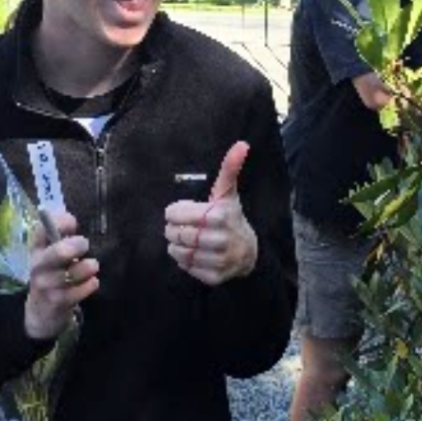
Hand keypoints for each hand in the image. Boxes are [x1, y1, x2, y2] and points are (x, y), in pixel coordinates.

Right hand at [23, 210, 98, 340]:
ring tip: (92, 266)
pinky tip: (92, 282)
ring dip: (86, 267)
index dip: (60, 222)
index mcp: (37, 249)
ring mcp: (46, 285)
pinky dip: (89, 285)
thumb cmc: (53, 274)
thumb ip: (61, 237)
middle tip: (85, 245)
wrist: (41, 312)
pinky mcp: (57, 303)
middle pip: (58, 252)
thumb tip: (71, 219)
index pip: (41, 230)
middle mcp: (38, 266)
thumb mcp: (52, 255)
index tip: (73, 223)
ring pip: (71, 273)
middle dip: (76, 246)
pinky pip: (77, 292)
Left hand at [164, 141, 257, 285]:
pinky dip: (184, 261)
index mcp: (219, 215)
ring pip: (179, 252)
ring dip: (176, 245)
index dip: (173, 213)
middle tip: (179, 227)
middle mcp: (220, 238)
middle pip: (177, 234)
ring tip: (184, 239)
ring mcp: (218, 259)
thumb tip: (241, 144)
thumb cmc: (231, 218)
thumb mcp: (228, 194)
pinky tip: (192, 252)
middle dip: (173, 230)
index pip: (175, 214)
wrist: (248, 252)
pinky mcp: (214, 276)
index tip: (178, 212)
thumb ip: (230, 168)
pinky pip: (186, 268)